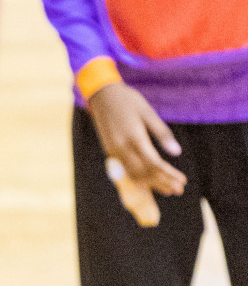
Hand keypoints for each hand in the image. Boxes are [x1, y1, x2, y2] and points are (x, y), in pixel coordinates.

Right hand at [88, 82, 185, 218]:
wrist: (102, 96)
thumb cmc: (129, 101)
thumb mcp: (149, 113)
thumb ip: (162, 134)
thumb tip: (177, 152)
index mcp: (134, 137)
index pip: (153, 164)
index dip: (168, 175)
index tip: (182, 180)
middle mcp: (122, 148)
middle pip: (144, 173)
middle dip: (162, 183)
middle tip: (179, 189)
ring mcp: (114, 152)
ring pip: (134, 175)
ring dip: (152, 184)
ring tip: (168, 189)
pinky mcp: (111, 152)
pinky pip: (126, 170)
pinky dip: (139, 179)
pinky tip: (150, 183)